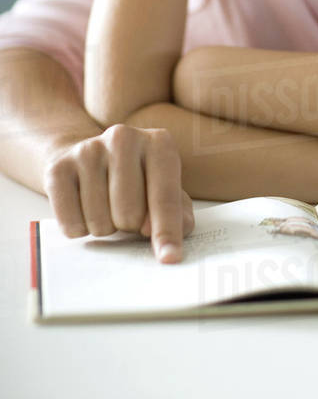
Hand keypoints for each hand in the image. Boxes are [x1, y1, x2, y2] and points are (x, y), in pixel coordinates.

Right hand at [43, 125, 193, 262]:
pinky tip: (84, 209)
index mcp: (159, 143)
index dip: (167, 232)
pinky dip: (80, 229)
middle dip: (130, 227)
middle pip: (130, 213)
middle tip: (127, 213)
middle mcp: (124, 138)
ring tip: (106, 207)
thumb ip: (177, 215)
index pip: (165, 197)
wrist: (89, 157)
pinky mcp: (58, 168)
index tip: (169, 260)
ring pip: (99, 221)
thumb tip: (168, 246)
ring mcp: (89, 150)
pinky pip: (71, 223)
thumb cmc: (137, 180)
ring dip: (105, 228)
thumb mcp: (164, 189)